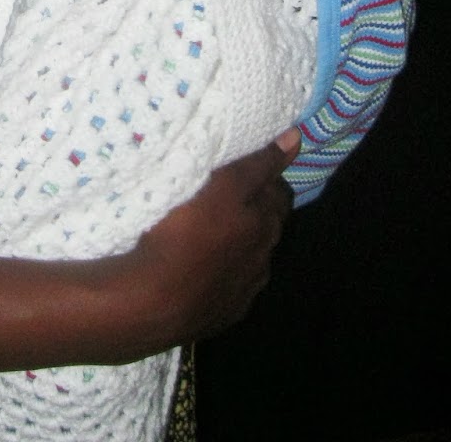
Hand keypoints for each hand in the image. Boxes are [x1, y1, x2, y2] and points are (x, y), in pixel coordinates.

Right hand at [124, 131, 298, 353]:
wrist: (155, 300)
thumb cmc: (185, 232)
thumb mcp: (222, 186)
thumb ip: (258, 164)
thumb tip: (295, 138)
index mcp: (265, 225)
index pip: (279, 194)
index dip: (267, 178)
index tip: (249, 167)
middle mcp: (264, 259)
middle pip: (269, 227)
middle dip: (257, 210)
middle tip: (230, 195)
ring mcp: (245, 290)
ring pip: (252, 258)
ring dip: (241, 244)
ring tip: (214, 232)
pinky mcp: (225, 313)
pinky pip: (233, 286)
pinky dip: (226, 273)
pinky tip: (205, 269)